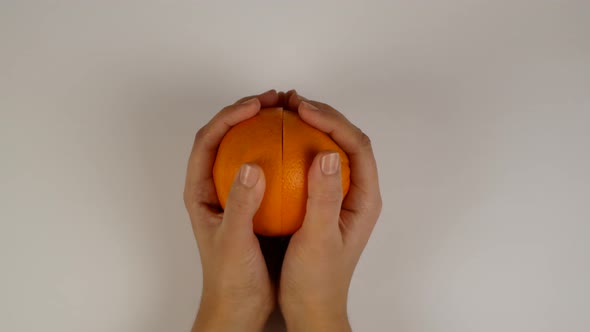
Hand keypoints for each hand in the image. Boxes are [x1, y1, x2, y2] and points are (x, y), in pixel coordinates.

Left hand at [183, 90, 281, 331]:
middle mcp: (214, 186)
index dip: (230, 116)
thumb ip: (241, 205)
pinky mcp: (254, 202)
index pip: (208, 140)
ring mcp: (235, 192)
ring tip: (290, 112)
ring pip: (246, 148)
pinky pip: (267, 168)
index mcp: (200, 191)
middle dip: (248, 111)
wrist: (239, 306)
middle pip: (226, 136)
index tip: (258, 106)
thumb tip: (251, 166)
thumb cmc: (229, 278)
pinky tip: (303, 148)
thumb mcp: (233, 242)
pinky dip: (281, 152)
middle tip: (277, 99)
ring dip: (265, 127)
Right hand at [279, 92, 382, 330]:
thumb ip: (323, 198)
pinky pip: (311, 164)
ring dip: (309, 127)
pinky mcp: (320, 201)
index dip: (332, 120)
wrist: (311, 308)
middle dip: (322, 115)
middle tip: (291, 102)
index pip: (356, 145)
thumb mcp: (319, 240)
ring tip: (284, 112)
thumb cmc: (317, 281)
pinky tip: (274, 143)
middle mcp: (356, 192)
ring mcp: (339, 195)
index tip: (302, 109)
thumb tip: (327, 152)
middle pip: (346, 140)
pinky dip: (297, 147)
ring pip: (329, 148)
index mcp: (364, 198)